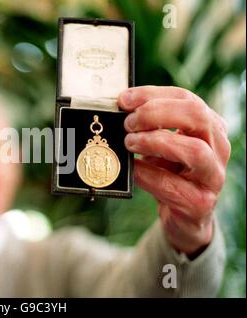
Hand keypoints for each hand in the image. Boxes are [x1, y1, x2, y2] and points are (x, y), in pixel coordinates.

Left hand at [118, 86, 230, 256]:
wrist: (183, 216)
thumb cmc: (169, 174)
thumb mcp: (161, 145)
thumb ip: (147, 127)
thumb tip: (118, 109)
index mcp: (209, 126)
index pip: (186, 98)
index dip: (152, 95)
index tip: (123, 100)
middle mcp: (218, 147)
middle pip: (197, 116)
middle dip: (157, 114)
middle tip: (128, 123)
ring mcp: (212, 176)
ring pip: (194, 150)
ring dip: (155, 142)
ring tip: (130, 143)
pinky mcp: (200, 203)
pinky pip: (173, 186)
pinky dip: (147, 175)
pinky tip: (132, 170)